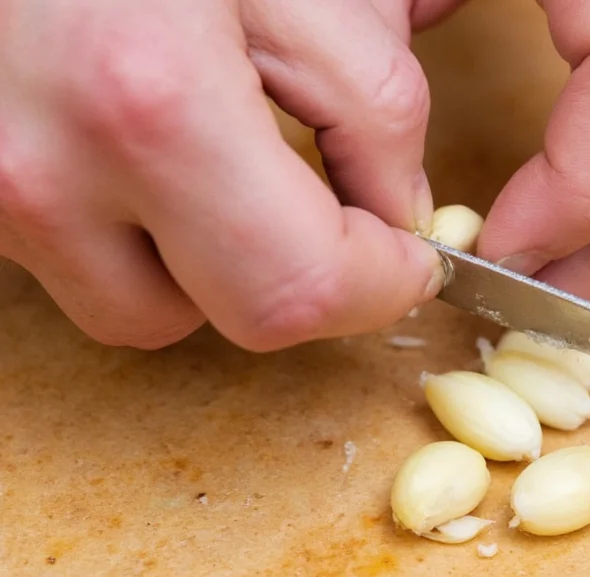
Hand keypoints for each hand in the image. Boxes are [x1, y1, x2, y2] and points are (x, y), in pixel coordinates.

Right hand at [0, 0, 463, 350]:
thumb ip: (372, 107)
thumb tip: (400, 215)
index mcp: (152, 104)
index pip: (301, 288)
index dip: (381, 287)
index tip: (413, 261)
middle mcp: (51, 174)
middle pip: (232, 323)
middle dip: (313, 284)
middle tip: (347, 227)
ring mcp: (1, 195)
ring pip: (152, 309)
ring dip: (220, 266)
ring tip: (235, 168)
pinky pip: (91, 266)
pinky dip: (151, 236)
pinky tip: (164, 158)